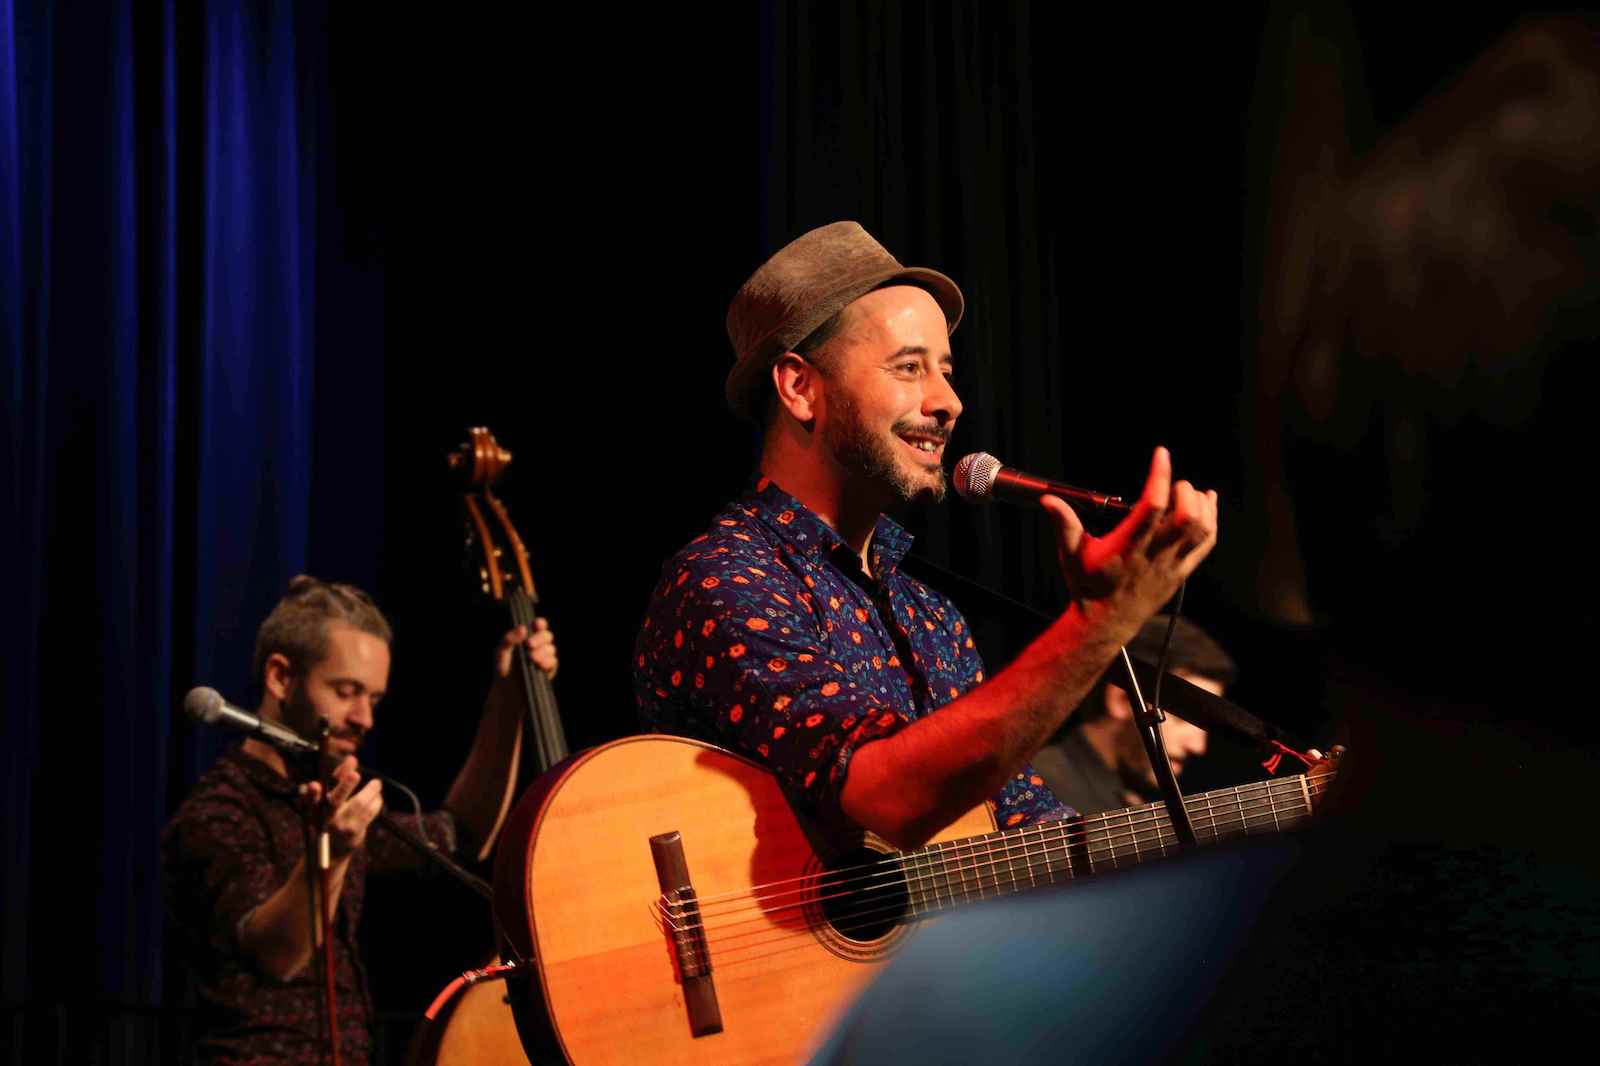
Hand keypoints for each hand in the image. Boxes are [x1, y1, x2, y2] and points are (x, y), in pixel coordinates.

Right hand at [299, 755, 382, 859]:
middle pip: (334, 801)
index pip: (309, 800)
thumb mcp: (327, 798)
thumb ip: (338, 777)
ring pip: (359, 804)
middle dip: (344, 786)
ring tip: (376, 784)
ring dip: (370, 790)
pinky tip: (376, 797)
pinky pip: (369, 813)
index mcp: (314, 809)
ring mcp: (340, 827)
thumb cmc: (329, 815)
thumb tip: (352, 758)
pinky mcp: (355, 833)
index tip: (314, 785)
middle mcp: (325, 819)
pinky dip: (376, 801)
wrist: (332, 851)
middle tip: (355, 774)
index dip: (310, 794)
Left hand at [495, 618, 557, 681]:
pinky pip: (554, 662)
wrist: (505, 690)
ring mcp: (544, 658)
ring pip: (551, 649)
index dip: (540, 624)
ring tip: (532, 658)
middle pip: (547, 636)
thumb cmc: (502, 668)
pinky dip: (548, 662)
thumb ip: (509, 638)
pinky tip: (541, 665)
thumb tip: (523, 628)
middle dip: (540, 638)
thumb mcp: (501, 651)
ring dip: (543, 651)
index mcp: (527, 638)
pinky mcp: (549, 670)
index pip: (538, 626)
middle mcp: (538, 646)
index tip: (536, 624)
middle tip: (529, 644)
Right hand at [1041, 446, 1217, 627]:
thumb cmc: (1087, 585)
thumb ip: (1064, 523)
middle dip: (1184, 491)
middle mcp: (1154, 554)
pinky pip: (1206, 544)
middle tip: (1173, 483)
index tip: (1161, 454)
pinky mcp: (1182, 571)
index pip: (1151, 506)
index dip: (1160, 476)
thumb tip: (1049, 499)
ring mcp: (1172, 564)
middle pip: (1186, 517)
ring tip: (1188, 491)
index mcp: (1128, 546)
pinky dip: (1212, 519)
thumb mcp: (1071, 553)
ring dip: (1200, 504)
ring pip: (1201, 529)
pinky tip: (1207, 501)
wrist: (1106, 622)